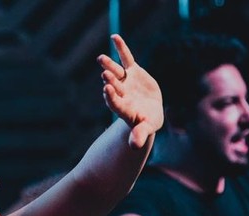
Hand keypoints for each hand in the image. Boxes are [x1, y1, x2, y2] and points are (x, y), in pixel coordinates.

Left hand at [99, 34, 163, 148]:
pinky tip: (114, 37)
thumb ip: (139, 135)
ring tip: (100, 59)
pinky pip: (126, 58)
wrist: (148, 111)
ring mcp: (126, 82)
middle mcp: (122, 94)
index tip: (107, 91)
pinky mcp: (133, 72)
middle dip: (110, 81)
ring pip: (116, 72)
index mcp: (124, 109)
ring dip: (109, 66)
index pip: (116, 104)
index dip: (112, 98)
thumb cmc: (147, 122)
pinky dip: (121, 48)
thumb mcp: (147, 128)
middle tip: (104, 76)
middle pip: (114, 87)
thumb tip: (134, 147)